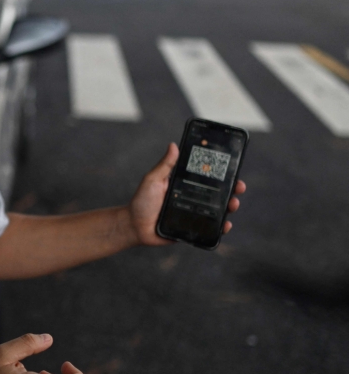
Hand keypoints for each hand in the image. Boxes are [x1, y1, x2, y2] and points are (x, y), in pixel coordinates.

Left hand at [127, 143, 246, 245]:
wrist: (134, 226)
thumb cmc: (142, 201)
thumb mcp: (153, 180)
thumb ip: (164, 165)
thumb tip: (173, 145)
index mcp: (186, 185)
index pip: (208, 178)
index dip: (223, 174)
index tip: (233, 168)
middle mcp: (193, 198)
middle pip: (219, 194)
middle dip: (233, 190)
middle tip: (239, 187)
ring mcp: (195, 214)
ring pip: (218, 211)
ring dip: (230, 207)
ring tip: (233, 204)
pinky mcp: (193, 228)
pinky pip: (211, 228)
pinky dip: (221, 227)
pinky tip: (226, 225)